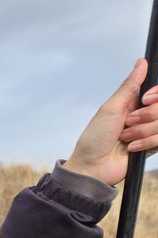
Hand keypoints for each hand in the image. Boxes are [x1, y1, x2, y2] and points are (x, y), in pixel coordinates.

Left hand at [65, 58, 157, 185]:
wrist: (93, 168)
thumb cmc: (95, 138)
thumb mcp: (110, 108)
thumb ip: (130, 85)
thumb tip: (141, 62)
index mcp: (134, 102)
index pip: (157, 92)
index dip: (156, 96)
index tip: (145, 100)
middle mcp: (144, 115)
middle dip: (145, 117)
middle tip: (126, 125)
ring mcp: (149, 131)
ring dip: (142, 132)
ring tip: (125, 138)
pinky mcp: (153, 146)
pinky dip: (146, 143)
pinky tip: (131, 148)